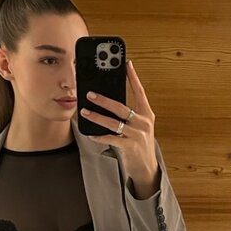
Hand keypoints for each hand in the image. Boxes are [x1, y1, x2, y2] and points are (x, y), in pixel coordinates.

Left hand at [80, 59, 158, 182]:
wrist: (146, 167)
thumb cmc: (138, 143)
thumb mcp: (138, 126)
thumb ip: (128, 114)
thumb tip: (108, 100)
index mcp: (146, 114)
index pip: (140, 92)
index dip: (133, 77)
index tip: (126, 64)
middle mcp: (143, 122)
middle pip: (121, 107)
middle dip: (103, 99)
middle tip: (89, 93)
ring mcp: (137, 134)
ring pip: (113, 122)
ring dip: (96, 116)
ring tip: (84, 111)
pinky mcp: (130, 146)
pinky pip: (111, 138)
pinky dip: (99, 136)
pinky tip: (90, 133)